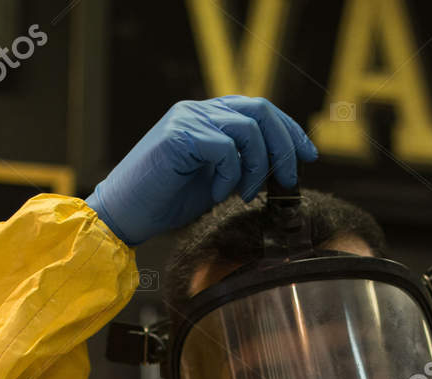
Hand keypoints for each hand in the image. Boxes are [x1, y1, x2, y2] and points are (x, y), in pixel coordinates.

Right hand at [84, 96, 316, 246]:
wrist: (123, 214)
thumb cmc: (164, 203)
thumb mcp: (214, 182)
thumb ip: (240, 167)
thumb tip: (278, 170)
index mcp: (207, 117)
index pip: (260, 110)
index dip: (289, 130)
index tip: (308, 156)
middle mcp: (198, 111)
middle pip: (260, 110)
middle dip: (283, 145)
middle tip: (288, 178)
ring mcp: (187, 119)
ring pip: (247, 128)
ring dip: (258, 165)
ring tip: (248, 193)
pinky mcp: (178, 135)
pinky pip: (225, 148)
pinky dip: (231, 175)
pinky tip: (220, 194)